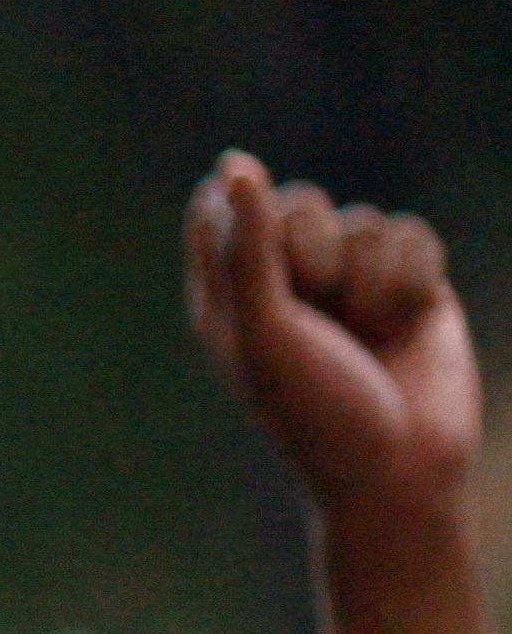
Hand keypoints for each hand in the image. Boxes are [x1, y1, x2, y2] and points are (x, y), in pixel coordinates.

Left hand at [190, 154, 477, 537]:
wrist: (403, 468)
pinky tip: (406, 323)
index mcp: (228, 296)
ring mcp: (352, 281)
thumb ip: (250, 248)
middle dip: (314, 249)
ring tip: (364, 333)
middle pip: (299, 203)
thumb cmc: (315, 409)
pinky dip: (409, 279)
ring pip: (363, 220)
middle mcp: (287, 283)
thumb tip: (235, 165)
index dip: (245, 215)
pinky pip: (412, 235)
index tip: (261, 251)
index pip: (220, 209)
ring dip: (366, 278)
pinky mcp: (411, 284)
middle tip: (318, 309)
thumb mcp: (266, 331)